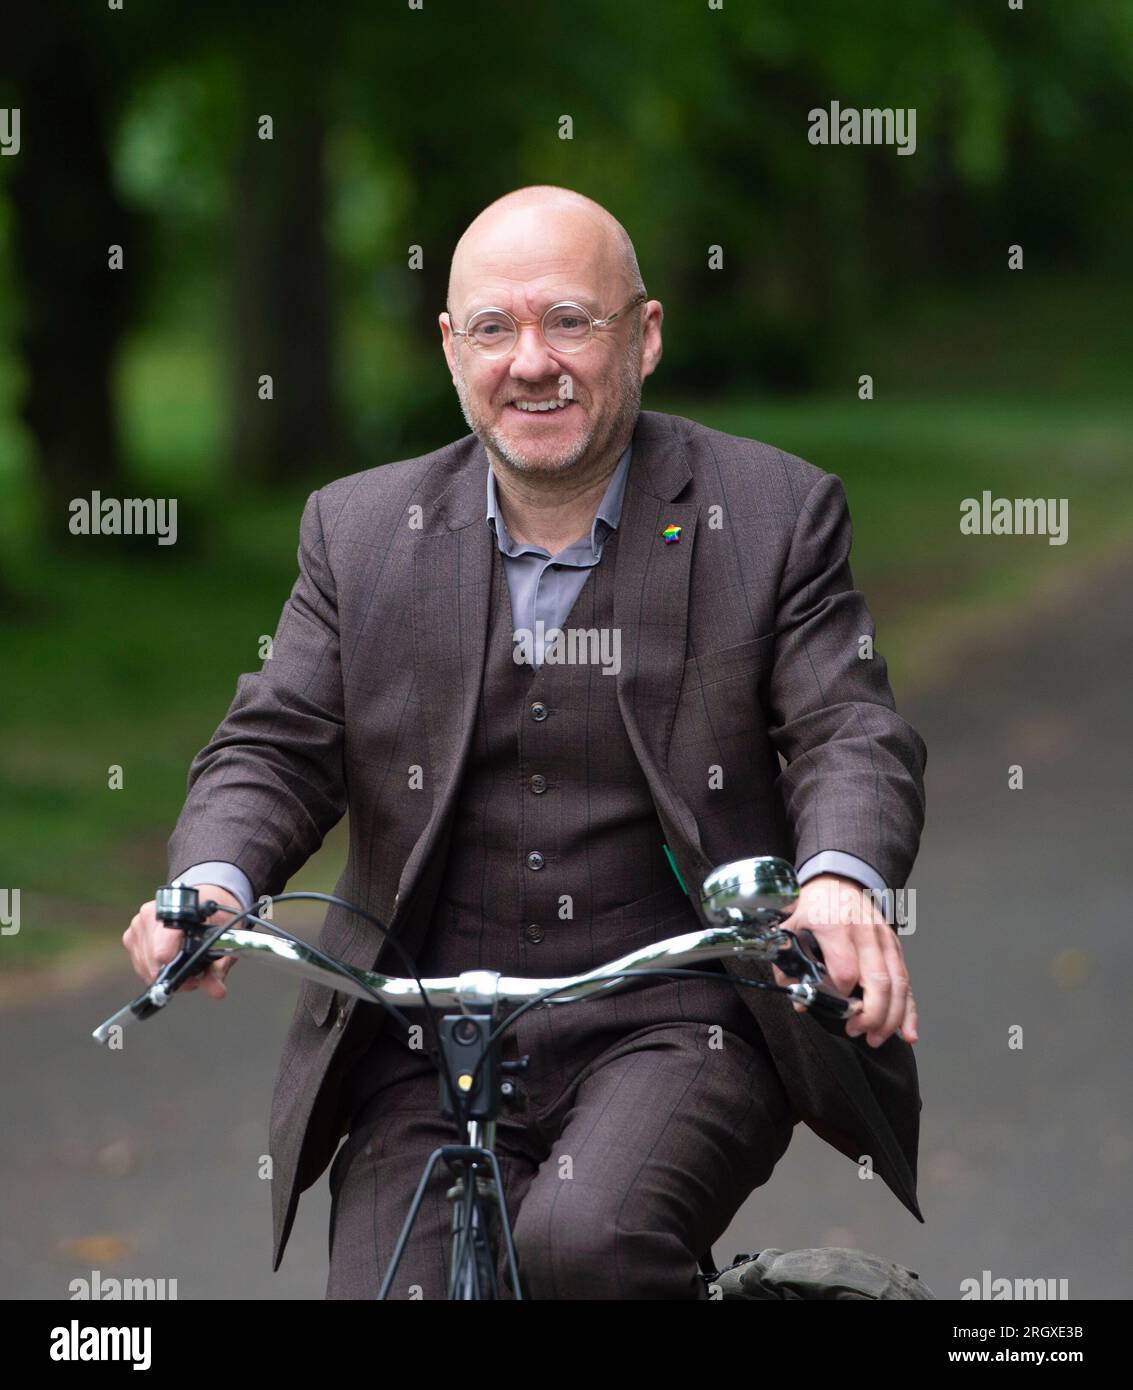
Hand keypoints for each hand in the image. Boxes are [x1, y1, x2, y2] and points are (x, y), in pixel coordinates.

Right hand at [122, 885, 240, 1000]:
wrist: (204, 899)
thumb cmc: (215, 916)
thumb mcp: (225, 938)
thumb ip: (218, 967)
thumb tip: (216, 991)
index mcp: (175, 908)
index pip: (163, 938)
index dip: (169, 957)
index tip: (182, 972)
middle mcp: (150, 915)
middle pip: (152, 958)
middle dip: (173, 974)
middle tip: (195, 977)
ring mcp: (138, 925)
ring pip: (145, 966)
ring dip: (164, 975)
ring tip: (185, 969)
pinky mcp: (130, 937)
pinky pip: (139, 965)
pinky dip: (154, 971)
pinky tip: (170, 965)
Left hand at [770, 873, 917, 1047]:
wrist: (838, 881)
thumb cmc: (813, 908)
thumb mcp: (791, 928)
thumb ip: (788, 963)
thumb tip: (799, 1001)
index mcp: (834, 925)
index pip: (845, 969)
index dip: (840, 995)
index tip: (831, 1006)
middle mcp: (864, 932)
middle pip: (878, 981)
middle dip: (871, 1015)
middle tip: (856, 1032)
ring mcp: (884, 939)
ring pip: (898, 984)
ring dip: (890, 1018)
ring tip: (876, 1039)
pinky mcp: (895, 947)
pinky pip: (906, 982)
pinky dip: (909, 1010)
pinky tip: (909, 1033)